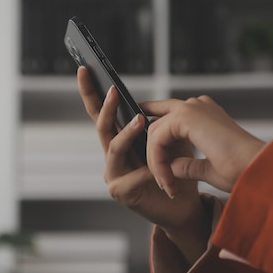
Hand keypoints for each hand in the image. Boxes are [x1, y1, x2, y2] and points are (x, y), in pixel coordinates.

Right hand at [77, 67, 209, 263]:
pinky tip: (150, 153)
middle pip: (99, 124)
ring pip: (111, 145)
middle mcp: (112, 155)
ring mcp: (113, 172)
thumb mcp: (171, 139)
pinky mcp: (119, 189)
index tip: (86, 68)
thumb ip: (158, 123)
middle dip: (100, 103)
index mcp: (122, 139)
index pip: (104, 112)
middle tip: (105, 86)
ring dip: (125, 131)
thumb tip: (150, 104)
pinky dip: (139, 160)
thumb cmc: (178, 170)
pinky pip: (126, 170)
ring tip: (140, 120)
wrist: (185, 204)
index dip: (94, 91)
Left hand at [142, 96, 265, 196]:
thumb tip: (170, 166)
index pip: (166, 119)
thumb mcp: (207, 167)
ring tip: (167, 186)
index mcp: (205, 114)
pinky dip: (157, 161)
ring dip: (156, 163)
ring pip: (154, 134)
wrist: (257, 169)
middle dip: (154, 157)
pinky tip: (167, 179)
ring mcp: (192, 108)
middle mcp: (197, 106)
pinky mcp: (186, 116)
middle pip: (157, 126)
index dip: (153, 141)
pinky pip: (157, 139)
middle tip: (163, 184)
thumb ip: (186, 164)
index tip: (155, 168)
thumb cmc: (242, 170)